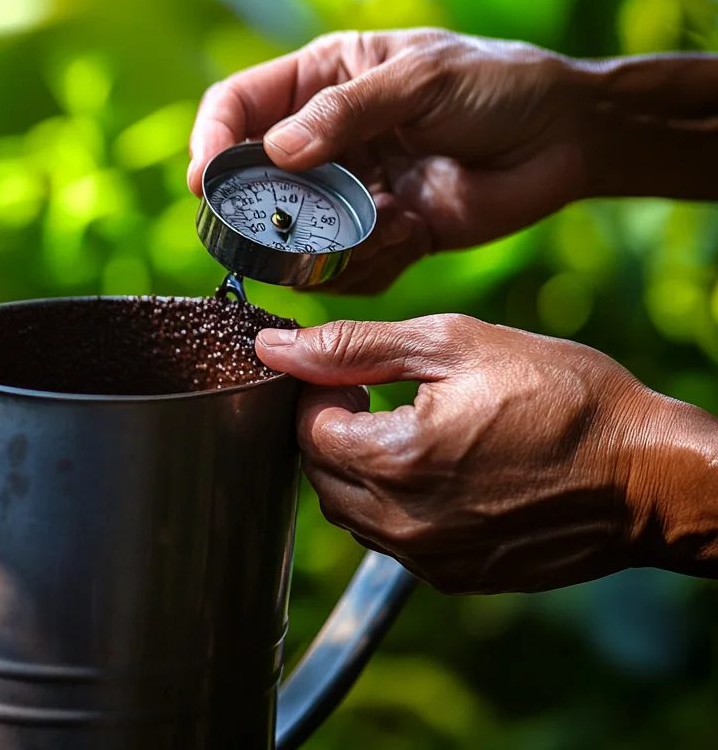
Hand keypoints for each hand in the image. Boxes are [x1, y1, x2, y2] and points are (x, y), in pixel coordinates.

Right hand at [189, 28, 592, 293]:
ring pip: (296, 235)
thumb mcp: (420, 81)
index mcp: (321, 81)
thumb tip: (274, 153)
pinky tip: (411, 232)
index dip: (211, 142)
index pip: (238, 107)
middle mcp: (325, 140)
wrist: (569, 137)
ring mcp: (350, 192)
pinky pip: (346, 269)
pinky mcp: (382, 237)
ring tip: (381, 223)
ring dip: (328, 241)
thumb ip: (345, 113)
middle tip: (287, 225)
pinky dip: (370, 263)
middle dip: (266, 211)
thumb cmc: (497, 85)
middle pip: (254, 183)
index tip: (206, 180)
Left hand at [254, 314, 717, 593]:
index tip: (359, 376)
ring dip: (358, 471)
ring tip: (410, 432)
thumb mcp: (456, 344)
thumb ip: (355, 347)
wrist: (648, 475)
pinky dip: (394, 506)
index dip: (322, 393)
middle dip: (333, 432)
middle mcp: (402, 521)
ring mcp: (427, 558)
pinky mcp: (452, 577)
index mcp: (396, 459)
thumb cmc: (564, 398)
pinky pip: (390, 542)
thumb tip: (274, 347)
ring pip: (348, 514)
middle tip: (377, 398)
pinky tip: (438, 473)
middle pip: (319, 475)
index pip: (307, 430)